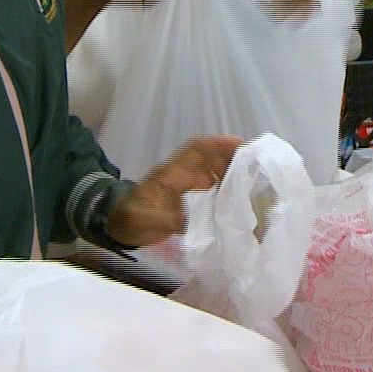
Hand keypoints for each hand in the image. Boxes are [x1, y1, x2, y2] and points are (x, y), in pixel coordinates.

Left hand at [106, 137, 243, 246]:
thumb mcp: (143, 220)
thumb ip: (164, 219)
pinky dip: (223, 184)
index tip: (241, 145)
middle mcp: (178, 174)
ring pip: (210, 169)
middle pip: (208, 157)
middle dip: (231, 155)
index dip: (217, 144)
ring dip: (230, 169)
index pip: (196, 151)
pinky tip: (236, 194)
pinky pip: (208, 183)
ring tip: (253, 177)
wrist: (115, 227)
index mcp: (170, 174)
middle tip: (258, 163)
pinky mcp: (184, 196)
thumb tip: (188, 222)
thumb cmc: (128, 220)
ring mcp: (181, 184)